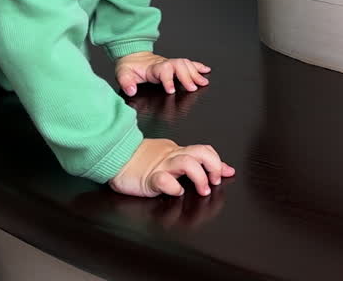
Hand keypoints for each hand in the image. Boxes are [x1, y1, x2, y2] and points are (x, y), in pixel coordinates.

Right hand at [109, 138, 235, 196]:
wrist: (114, 157)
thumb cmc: (139, 160)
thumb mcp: (168, 157)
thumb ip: (191, 162)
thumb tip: (220, 169)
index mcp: (176, 152)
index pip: (203, 150)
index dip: (218, 161)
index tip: (228, 173)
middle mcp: (171, 157)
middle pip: (200, 152)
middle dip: (214, 166)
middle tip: (215, 180)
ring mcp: (160, 166)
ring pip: (187, 162)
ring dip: (200, 177)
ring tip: (202, 189)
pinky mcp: (148, 178)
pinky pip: (163, 180)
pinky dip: (173, 187)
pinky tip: (176, 192)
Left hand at [115, 52, 210, 96]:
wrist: (132, 55)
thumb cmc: (129, 65)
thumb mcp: (122, 73)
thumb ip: (126, 82)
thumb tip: (131, 90)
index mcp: (152, 67)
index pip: (163, 70)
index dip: (168, 80)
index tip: (172, 90)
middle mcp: (163, 64)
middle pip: (179, 66)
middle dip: (187, 76)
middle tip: (193, 88)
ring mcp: (169, 63)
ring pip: (186, 64)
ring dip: (196, 73)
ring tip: (203, 82)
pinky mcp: (173, 64)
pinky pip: (188, 63)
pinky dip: (198, 66)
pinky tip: (206, 71)